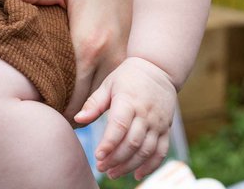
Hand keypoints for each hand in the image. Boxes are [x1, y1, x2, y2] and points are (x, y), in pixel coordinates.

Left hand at [0, 0, 136, 119]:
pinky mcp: (136, 61)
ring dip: (83, 107)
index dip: (47, 104)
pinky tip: (86, 90)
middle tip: (42, 107)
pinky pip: (116, 93)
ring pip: (102, 105)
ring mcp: (127, 63)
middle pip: (84, 108)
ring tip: (61, 101)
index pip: (64, 95)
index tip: (31, 103)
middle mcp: (110, 59)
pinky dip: (100, 97)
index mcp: (87, 44)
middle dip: (63, 111)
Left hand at [74, 56, 175, 180]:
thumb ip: (94, 103)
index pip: (119, 126)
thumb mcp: (108, 84)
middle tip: (101, 168)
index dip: (109, 143)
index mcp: (129, 101)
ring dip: (130, 165)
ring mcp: (158, 123)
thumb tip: (77, 119)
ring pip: (146, 151)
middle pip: (132, 142)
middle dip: (116, 159)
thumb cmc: (127, 77)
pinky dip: (151, 166)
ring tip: (113, 173)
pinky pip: (161, 152)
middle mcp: (146, 114)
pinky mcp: (166, 129)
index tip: (97, 156)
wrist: (158, 69)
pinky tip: (136, 175)